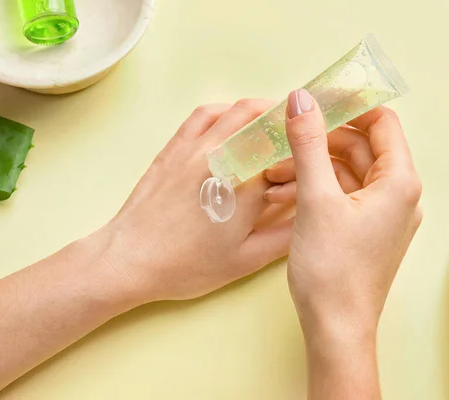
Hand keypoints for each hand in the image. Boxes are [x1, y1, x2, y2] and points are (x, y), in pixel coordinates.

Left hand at [99, 99, 292, 301]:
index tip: (317, 153)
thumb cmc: (187, 265)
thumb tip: (311, 215)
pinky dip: (225, 110)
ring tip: (273, 122)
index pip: (288, 153)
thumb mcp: (246, 260)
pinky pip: (204, 114)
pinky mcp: (174, 147)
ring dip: (261, 110)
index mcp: (246, 184)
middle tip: (301, 132)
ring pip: (237, 111)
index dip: (305, 153)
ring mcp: (195, 147)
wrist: (131, 259)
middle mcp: (223, 155)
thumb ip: (286, 236)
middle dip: (288, 122)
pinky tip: (232, 120)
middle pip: (266, 120)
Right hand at [265, 89, 421, 333]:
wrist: (335, 327)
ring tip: (273, 171)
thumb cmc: (332, 269)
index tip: (316, 98)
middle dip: (319, 140)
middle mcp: (398, 196)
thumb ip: (307, 145)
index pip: (381, 123)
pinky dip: (315, 188)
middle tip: (284, 136)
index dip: (350, 105)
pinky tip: (283, 192)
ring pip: (347, 172)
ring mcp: (382, 215)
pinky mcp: (365, 231)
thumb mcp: (315, 198)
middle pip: (360, 147)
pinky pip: (342, 195)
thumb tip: (301, 99)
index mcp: (398, 182)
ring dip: (312, 165)